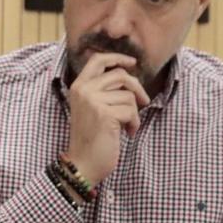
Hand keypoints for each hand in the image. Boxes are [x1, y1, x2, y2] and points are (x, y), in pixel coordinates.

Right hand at [65, 51, 150, 184]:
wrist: (83, 164)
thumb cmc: (91, 138)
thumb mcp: (91, 109)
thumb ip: (102, 90)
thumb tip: (128, 76)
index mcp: (78, 87)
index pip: (98, 60)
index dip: (117, 58)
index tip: (131, 62)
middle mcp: (83, 90)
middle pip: (120, 75)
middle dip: (136, 88)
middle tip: (143, 102)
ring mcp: (93, 101)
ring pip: (128, 96)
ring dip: (134, 112)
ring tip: (127, 126)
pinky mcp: (105, 114)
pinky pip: (131, 111)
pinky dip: (134, 123)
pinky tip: (128, 133)